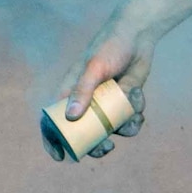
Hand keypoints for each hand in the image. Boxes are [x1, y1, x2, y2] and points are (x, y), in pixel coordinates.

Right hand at [54, 15, 153, 156]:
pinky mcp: (123, 103)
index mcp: (70, 92)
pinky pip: (128, 120)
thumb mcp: (95, 67)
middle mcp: (86, 101)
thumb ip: (82, 90)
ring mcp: (105, 104)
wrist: (137, 35)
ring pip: (111, 130)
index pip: (52, 119)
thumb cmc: (110, 47)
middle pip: (84, 134)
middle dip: (97, 145)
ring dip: (124, 127)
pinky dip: (136, 115)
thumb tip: (71, 118)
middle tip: (108, 147)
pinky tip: (139, 98)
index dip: (52, 140)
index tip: (60, 156)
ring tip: (133, 113)